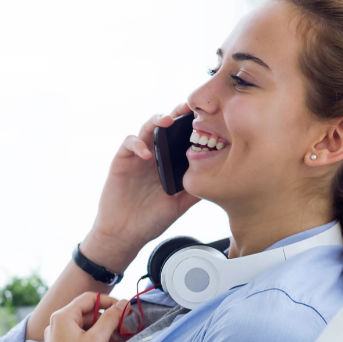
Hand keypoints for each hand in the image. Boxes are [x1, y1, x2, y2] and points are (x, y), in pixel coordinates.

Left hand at [40, 293, 128, 341]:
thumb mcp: (98, 340)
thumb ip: (111, 318)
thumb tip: (123, 303)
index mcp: (62, 316)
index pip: (89, 298)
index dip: (109, 301)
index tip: (125, 310)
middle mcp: (56, 324)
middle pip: (88, 314)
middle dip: (108, 322)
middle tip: (124, 331)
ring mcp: (56, 338)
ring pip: (85, 328)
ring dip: (103, 334)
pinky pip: (79, 340)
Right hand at [82, 103, 201, 271]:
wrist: (125, 234)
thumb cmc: (151, 220)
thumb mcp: (180, 204)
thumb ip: (196, 189)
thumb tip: (221, 176)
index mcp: (169, 162)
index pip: (182, 136)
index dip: (193, 124)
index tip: (208, 116)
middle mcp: (154, 155)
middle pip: (166, 126)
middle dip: (178, 113)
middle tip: (189, 107)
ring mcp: (137, 156)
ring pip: (147, 127)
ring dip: (157, 120)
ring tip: (168, 121)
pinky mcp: (121, 160)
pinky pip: (129, 143)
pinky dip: (138, 144)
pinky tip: (146, 153)